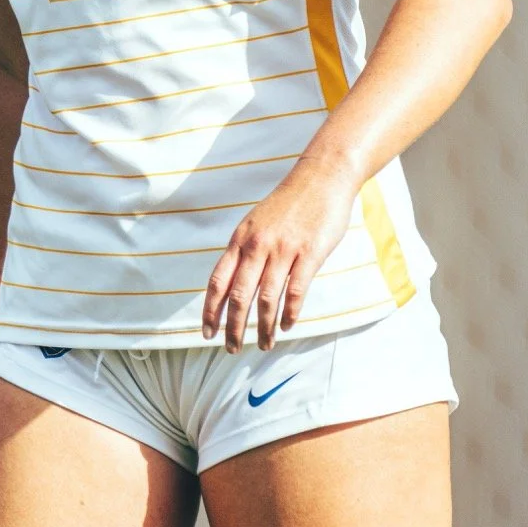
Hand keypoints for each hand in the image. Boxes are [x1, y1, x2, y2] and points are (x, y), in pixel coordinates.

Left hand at [201, 166, 357, 352]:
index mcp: (241, 239)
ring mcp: (284, 249)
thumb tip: (231, 283)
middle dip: (233, 327)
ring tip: (265, 344)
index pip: (218, 281)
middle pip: (239, 296)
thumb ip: (244, 250)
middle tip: (232, 349)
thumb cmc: (289, 203)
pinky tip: (287, 326)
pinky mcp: (310, 253)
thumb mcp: (256, 222)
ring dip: (264, 327)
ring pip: (266, 298)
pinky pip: (296, 290)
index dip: (210, 310)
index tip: (206, 333)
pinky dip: (289, 312)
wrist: (321, 177)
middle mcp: (258, 245)